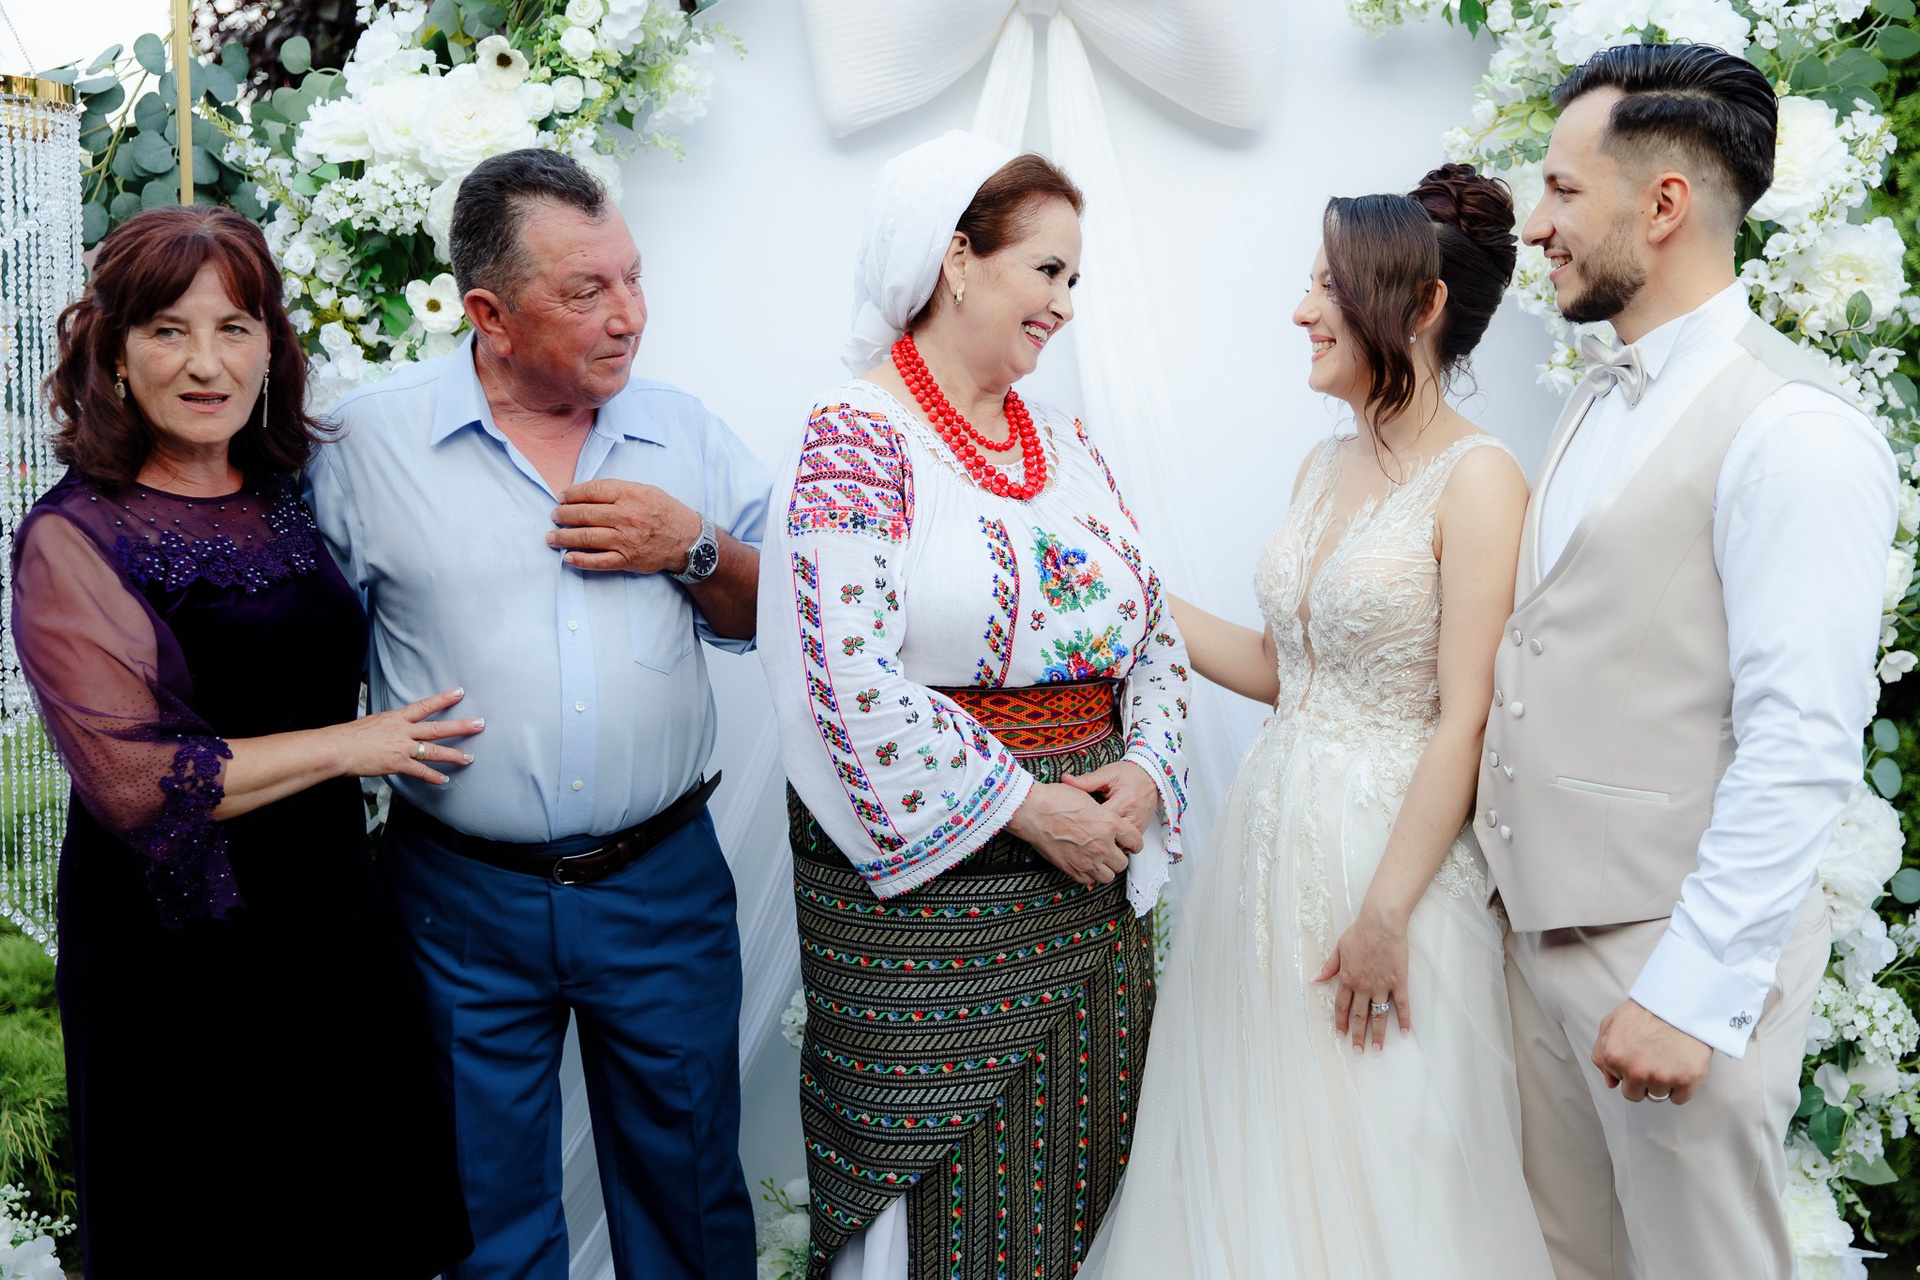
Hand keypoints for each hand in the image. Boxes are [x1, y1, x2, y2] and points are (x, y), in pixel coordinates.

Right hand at [331, 687, 482, 784]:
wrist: (337, 748)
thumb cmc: (350, 736)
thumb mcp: (373, 722)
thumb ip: (389, 725)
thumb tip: (396, 728)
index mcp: (396, 718)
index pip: (425, 705)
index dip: (444, 698)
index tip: (460, 692)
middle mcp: (403, 731)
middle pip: (438, 728)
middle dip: (461, 726)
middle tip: (480, 724)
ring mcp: (402, 747)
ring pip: (434, 750)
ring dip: (454, 755)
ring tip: (470, 758)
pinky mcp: (397, 763)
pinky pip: (420, 770)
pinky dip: (433, 776)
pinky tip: (443, 779)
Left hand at [547, 479, 699, 573]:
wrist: (688, 540)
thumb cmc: (665, 512)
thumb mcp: (646, 490)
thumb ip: (619, 490)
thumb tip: (588, 492)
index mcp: (630, 495)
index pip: (592, 491)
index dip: (572, 494)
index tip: (562, 497)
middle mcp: (626, 516)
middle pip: (584, 514)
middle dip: (563, 515)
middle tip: (554, 516)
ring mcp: (626, 539)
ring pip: (587, 537)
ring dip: (564, 537)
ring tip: (551, 537)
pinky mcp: (628, 560)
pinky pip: (599, 561)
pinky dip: (581, 560)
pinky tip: (567, 558)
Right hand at [1004, 782, 1141, 886]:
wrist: (1032, 811)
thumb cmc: (1056, 800)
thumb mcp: (1088, 798)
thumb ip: (1103, 813)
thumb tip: (1107, 821)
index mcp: (1111, 823)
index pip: (1135, 841)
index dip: (1133, 842)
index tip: (1130, 843)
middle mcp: (1103, 844)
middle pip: (1123, 862)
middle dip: (1118, 856)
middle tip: (1111, 850)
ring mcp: (1088, 860)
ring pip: (1109, 876)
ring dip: (1105, 868)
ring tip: (1098, 859)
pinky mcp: (1073, 869)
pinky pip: (1089, 880)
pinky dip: (1089, 874)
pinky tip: (1084, 863)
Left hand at [1060, 760, 1158, 841]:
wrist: (1151, 777)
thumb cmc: (1130, 774)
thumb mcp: (1108, 774)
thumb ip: (1087, 780)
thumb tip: (1065, 780)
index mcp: (1123, 801)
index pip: (1100, 819)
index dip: (1084, 823)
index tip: (1072, 822)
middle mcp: (1132, 817)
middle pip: (1109, 836)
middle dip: (1093, 837)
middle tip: (1077, 834)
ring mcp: (1138, 826)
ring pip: (1118, 845)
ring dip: (1104, 843)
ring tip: (1089, 840)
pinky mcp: (1140, 831)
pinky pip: (1125, 845)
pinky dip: (1113, 843)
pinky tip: (1103, 840)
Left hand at [1314, 902, 1411, 1051]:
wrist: (1381, 923)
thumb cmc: (1360, 932)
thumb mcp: (1339, 948)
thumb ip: (1329, 967)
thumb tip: (1315, 979)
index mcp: (1347, 978)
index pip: (1342, 1006)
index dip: (1341, 1022)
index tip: (1341, 1035)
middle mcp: (1363, 986)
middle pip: (1359, 1016)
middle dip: (1357, 1035)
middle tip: (1358, 1052)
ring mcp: (1381, 986)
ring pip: (1379, 1015)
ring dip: (1378, 1034)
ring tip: (1377, 1049)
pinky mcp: (1398, 983)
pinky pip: (1402, 1005)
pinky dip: (1404, 1020)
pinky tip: (1405, 1033)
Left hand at [1592, 1000, 1712, 1103]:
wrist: (1681, 1001)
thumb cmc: (1648, 1010)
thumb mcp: (1612, 1023)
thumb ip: (1601, 1052)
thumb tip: (1610, 1081)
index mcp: (1614, 1058)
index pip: (1620, 1084)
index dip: (1631, 1071)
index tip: (1640, 1057)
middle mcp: (1635, 1071)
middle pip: (1638, 1095)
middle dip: (1644, 1081)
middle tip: (1654, 1060)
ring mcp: (1661, 1078)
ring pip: (1659, 1095)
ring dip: (1664, 1082)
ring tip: (1669, 1058)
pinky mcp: (1685, 1081)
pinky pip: (1680, 1099)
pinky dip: (1682, 1087)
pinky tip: (1681, 1066)